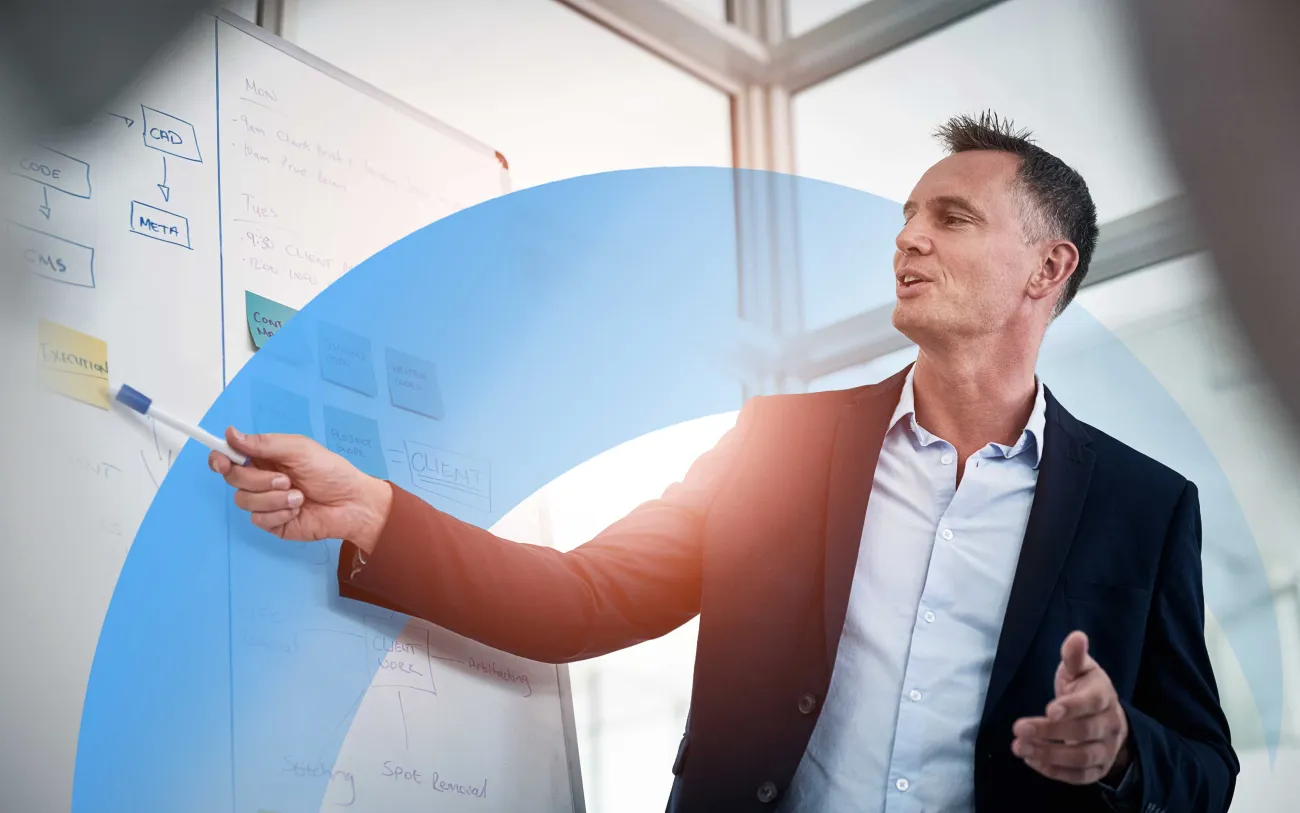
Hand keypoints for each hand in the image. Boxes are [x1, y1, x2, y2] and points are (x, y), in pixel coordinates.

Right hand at [208, 427, 392, 551]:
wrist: (351, 503)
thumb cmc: (330, 472)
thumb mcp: (299, 450)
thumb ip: (264, 444)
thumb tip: (231, 434)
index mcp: (265, 457)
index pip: (230, 457)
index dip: (220, 458)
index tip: (221, 460)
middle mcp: (261, 479)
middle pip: (233, 478)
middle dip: (258, 479)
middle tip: (285, 479)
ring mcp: (265, 502)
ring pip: (244, 500)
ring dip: (273, 498)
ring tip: (299, 496)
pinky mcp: (272, 523)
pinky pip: (258, 519)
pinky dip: (279, 513)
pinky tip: (298, 509)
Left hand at [1012, 631, 1129, 784]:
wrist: (1107, 719)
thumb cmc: (1086, 689)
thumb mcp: (1080, 670)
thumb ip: (1074, 657)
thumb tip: (1076, 636)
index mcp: (1104, 696)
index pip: (1092, 703)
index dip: (1072, 707)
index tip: (1049, 709)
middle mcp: (1109, 725)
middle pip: (1083, 731)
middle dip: (1050, 732)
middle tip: (1019, 728)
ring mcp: (1105, 750)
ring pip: (1081, 757)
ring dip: (1049, 755)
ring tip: (1019, 747)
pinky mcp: (1097, 769)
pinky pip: (1079, 776)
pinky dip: (1055, 771)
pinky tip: (1031, 760)